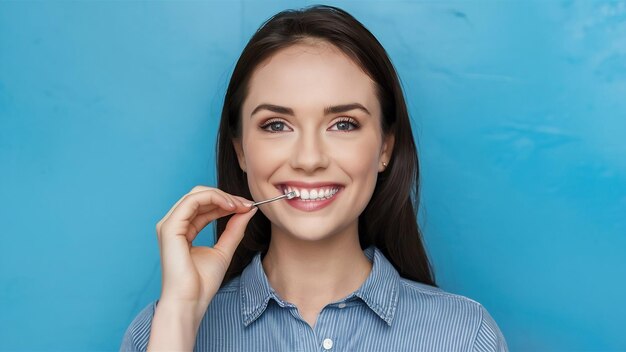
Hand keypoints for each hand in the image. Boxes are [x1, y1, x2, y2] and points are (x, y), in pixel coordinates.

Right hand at [155, 186, 256, 311]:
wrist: (191, 301)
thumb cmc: (202, 283)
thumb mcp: (224, 250)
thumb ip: (234, 229)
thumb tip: (248, 210)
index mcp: (183, 229)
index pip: (204, 205)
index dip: (227, 202)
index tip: (248, 207)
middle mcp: (174, 224)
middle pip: (200, 196)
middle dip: (226, 196)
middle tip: (246, 204)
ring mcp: (169, 225)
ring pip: (196, 195)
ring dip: (222, 196)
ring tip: (240, 205)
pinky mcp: (170, 228)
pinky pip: (192, 201)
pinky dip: (214, 198)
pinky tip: (230, 207)